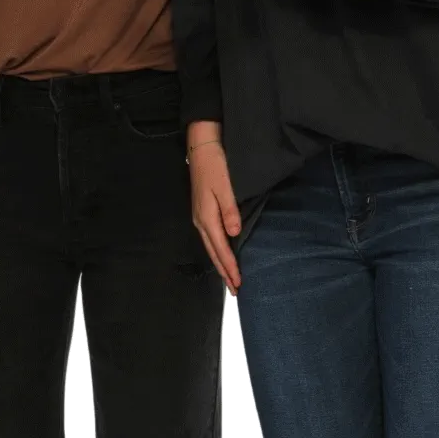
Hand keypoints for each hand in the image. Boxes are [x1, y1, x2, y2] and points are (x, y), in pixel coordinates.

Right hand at [186, 132, 241, 291]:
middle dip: (224, 272)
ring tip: (230, 278)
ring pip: (211, 247)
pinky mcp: (202, 212)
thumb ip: (230, 210)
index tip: (238, 282)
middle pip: (213, 252)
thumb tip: (234, 233)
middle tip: (235, 290)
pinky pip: (210, 239)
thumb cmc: (214, 165)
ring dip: (221, 263)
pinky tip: (223, 254)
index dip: (230, 266)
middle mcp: (201, 221)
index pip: (221, 248)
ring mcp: (200, 217)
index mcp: (206, 217)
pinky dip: (218, 251)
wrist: (201, 148)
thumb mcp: (224, 186)